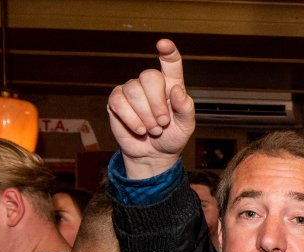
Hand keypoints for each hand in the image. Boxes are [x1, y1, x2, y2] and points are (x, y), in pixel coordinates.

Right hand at [107, 38, 194, 177]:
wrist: (153, 155)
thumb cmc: (172, 137)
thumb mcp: (186, 126)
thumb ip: (186, 108)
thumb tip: (177, 90)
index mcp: (170, 85)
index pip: (170, 63)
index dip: (168, 52)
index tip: (164, 44)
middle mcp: (150, 84)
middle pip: (149, 77)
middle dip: (157, 103)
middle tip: (163, 123)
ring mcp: (132, 90)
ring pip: (134, 91)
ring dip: (145, 116)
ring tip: (153, 130)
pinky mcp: (117, 101)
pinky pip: (119, 102)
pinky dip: (131, 119)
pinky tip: (139, 129)